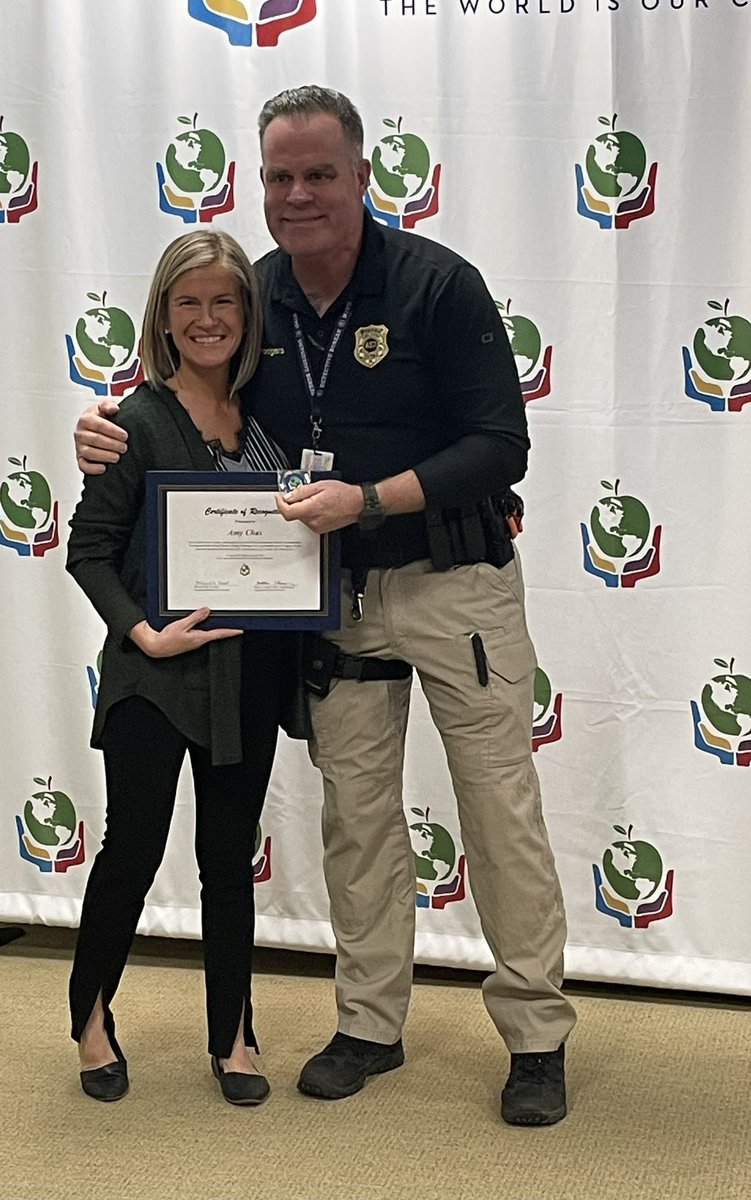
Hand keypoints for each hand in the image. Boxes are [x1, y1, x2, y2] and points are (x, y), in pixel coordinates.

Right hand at [75, 400, 127, 474]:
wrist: (95, 428)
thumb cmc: (101, 418)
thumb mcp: (105, 408)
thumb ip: (108, 405)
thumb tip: (114, 408)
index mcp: (85, 419)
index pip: (98, 425)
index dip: (113, 431)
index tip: (125, 435)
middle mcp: (80, 433)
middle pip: (95, 439)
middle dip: (112, 444)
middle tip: (124, 448)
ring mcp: (79, 446)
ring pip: (89, 452)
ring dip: (104, 456)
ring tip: (117, 457)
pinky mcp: (80, 459)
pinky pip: (83, 466)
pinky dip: (93, 469)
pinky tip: (104, 468)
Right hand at [128, 609, 242, 657]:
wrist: (156, 646)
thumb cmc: (167, 639)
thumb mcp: (182, 625)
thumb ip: (195, 617)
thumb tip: (206, 611)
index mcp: (199, 638)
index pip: (219, 634)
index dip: (230, 632)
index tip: (240, 630)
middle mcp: (198, 641)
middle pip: (214, 632)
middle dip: (223, 627)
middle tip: (232, 622)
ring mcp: (193, 641)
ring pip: (206, 632)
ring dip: (211, 626)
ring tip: (216, 618)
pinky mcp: (188, 640)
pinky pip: (198, 632)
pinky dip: (201, 626)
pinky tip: (199, 621)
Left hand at [275, 480, 362, 533]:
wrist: (357, 504)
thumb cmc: (343, 494)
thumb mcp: (320, 485)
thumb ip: (301, 491)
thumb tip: (288, 496)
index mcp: (312, 509)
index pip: (287, 512)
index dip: (280, 504)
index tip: (279, 497)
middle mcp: (313, 521)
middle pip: (293, 514)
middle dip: (292, 503)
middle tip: (298, 493)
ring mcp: (317, 527)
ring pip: (300, 517)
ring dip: (301, 508)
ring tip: (313, 498)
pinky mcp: (320, 529)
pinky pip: (308, 521)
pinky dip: (308, 513)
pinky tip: (318, 506)